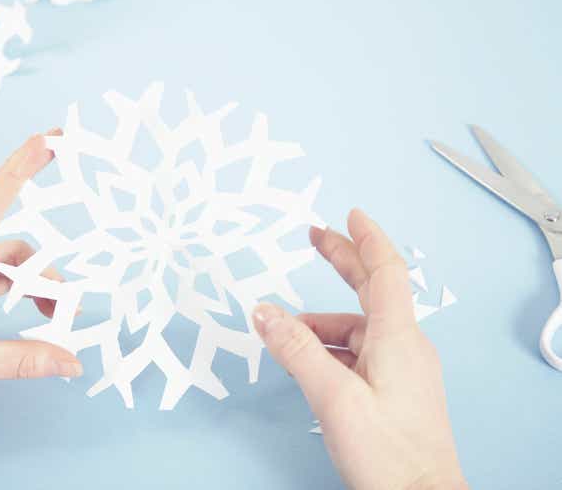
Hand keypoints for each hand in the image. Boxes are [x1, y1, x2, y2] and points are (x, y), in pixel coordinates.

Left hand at [0, 129, 81, 446]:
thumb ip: (21, 360)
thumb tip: (72, 362)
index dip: (23, 165)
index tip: (51, 138)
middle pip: (12, 227)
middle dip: (42, 214)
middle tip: (74, 193)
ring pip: (16, 261)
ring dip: (42, 283)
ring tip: (61, 314)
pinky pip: (7, 278)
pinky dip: (29, 292)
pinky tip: (43, 314)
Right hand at [252, 210, 466, 489]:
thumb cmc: (389, 456)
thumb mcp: (333, 397)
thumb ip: (297, 350)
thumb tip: (264, 312)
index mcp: (398, 338)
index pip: (385, 271)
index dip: (366, 238)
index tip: (348, 214)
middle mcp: (405, 346)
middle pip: (372, 290)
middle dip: (343, 261)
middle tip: (315, 237)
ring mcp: (402, 369)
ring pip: (358, 328)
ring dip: (322, 322)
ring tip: (286, 332)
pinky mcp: (395, 389)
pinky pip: (360, 353)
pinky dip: (331, 348)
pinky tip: (309, 361)